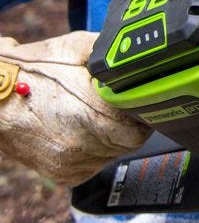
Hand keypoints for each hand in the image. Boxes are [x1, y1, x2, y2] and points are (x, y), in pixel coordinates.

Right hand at [0, 31, 148, 184]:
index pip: (140, 128)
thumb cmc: (33, 70)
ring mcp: (71, 162)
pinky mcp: (61, 174)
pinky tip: (81, 132)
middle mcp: (82, 144)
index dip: (140, 112)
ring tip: (94, 117)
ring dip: (111, 139)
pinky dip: (94, 151)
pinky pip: (94, 165)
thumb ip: (113, 53)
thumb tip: (140, 53)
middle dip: (127, 124)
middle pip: (129, 142)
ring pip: (113, 155)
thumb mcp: (77, 48)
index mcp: (92, 115)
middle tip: (115, 107)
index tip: (136, 101)